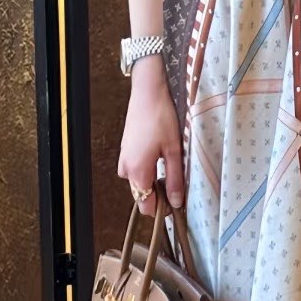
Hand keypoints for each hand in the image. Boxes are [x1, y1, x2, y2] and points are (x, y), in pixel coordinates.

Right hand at [117, 64, 184, 209]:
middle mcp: (126, 169)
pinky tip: (160, 153)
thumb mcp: (174, 150)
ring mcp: (124, 158)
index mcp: (137, 172)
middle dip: (159, 193)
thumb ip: (174, 179)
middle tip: (177, 179)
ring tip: (170, 162)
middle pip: (142, 194)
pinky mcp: (126, 150)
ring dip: (154, 179)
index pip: (146, 206)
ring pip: (140, 181)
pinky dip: (148, 168)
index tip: (176, 202)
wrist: (147, 92)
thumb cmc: (161, 117)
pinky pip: (136, 168)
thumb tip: (176, 202)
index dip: (162, 209)